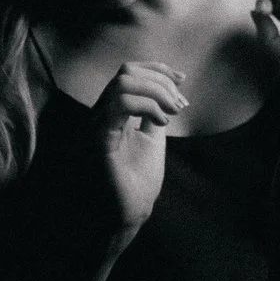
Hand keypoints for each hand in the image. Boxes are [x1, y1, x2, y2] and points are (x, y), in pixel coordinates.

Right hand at [91, 61, 186, 233]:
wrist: (130, 212)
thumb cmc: (138, 180)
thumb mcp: (151, 136)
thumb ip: (154, 112)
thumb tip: (167, 90)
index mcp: (112, 111)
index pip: (128, 71)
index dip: (157, 69)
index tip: (182, 79)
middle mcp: (100, 114)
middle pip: (126, 73)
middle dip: (161, 82)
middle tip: (180, 106)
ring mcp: (97, 125)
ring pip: (122, 84)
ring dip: (156, 93)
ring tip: (172, 114)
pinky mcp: (99, 139)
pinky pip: (118, 105)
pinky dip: (147, 106)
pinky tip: (162, 122)